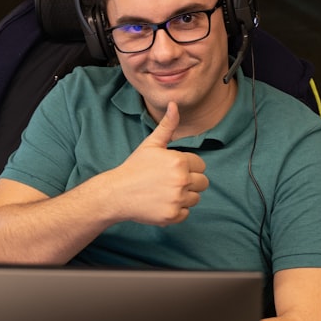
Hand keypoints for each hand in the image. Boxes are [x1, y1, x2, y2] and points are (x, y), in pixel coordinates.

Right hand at [110, 102, 208, 225]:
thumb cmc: (134, 167)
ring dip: (184, 197)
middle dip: (190, 182)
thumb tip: (174, 104)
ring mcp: (177, 199)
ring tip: (165, 192)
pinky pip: (186, 213)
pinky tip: (162, 203)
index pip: (201, 166)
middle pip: (203, 183)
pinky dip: (176, 211)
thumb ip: (167, 126)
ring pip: (195, 199)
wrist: (117, 193)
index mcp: (179, 161)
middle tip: (169, 182)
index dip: (188, 167)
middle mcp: (181, 180)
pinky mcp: (172, 215)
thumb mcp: (151, 144)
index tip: (171, 170)